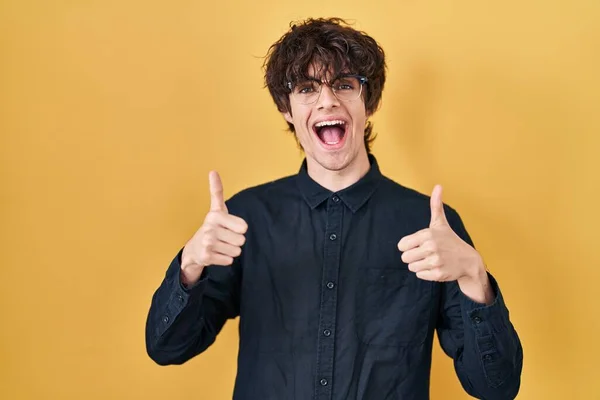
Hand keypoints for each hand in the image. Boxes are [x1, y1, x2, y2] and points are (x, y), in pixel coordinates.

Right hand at [180, 171, 247, 285]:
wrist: (195, 248)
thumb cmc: (212, 226)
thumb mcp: (216, 208)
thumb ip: (217, 191)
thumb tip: (213, 171)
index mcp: (215, 215)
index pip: (243, 227)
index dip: (239, 228)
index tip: (228, 226)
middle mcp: (210, 228)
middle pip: (241, 240)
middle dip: (235, 240)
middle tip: (224, 237)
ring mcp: (207, 243)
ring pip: (236, 251)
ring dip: (230, 250)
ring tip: (220, 245)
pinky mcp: (206, 257)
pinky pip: (229, 260)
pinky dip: (225, 259)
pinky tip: (216, 253)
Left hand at [397, 185, 482, 281]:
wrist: (468, 260)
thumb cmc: (450, 240)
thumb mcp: (440, 223)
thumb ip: (435, 205)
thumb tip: (438, 185)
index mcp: (427, 234)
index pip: (401, 245)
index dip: (408, 246)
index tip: (419, 245)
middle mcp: (431, 247)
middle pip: (405, 258)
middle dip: (413, 257)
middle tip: (426, 254)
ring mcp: (435, 261)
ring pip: (412, 267)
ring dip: (419, 265)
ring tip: (432, 260)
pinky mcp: (438, 274)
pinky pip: (419, 275)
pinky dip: (426, 273)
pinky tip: (436, 267)